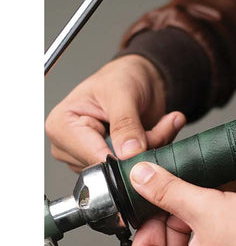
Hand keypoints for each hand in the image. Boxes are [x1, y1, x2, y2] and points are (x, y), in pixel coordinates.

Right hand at [46, 55, 185, 171]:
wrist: (140, 77)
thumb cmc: (121, 76)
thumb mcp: (123, 93)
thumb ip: (125, 123)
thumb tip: (128, 152)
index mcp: (62, 125)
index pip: (90, 156)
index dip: (121, 156)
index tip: (146, 146)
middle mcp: (71, 146)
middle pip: (110, 166)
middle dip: (141, 149)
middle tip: (164, 124)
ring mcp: (90, 156)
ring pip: (126, 169)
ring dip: (151, 148)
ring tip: (160, 124)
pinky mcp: (110, 162)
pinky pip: (137, 166)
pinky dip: (154, 150)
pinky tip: (159, 131)